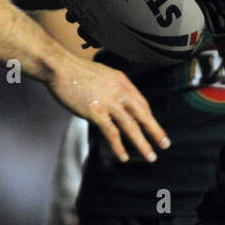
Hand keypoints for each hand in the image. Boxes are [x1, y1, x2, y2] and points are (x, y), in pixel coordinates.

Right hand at [47, 54, 168, 162]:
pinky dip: (118, 146)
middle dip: (155, 131)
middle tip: (165, 145)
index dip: (150, 119)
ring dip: (142, 143)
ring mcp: (108, 102)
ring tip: (150, 156)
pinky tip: (123, 156)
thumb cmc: (76, 71)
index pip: (142, 103)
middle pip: (142, 115)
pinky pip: (111, 132)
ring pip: (131, 126)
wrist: (59, 67)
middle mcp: (119, 91)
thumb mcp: (103, 75)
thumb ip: (113, 88)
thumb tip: (118, 102)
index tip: (156, 129)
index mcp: (122, 82)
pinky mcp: (96, 111)